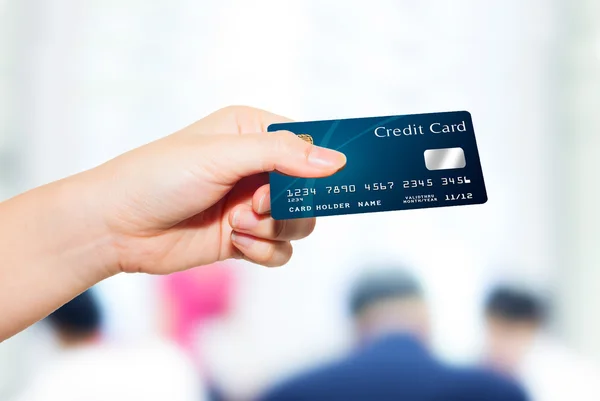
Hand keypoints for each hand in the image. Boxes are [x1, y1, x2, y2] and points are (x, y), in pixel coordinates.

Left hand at [88, 106, 345, 273]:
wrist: (117, 228)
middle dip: (289, 204)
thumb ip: (281, 155)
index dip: (320, 164)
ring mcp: (251, 205)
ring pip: (300, 223)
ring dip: (274, 228)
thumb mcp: (222, 155)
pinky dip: (263, 251)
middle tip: (256, 205)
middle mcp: (256, 168)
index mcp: (251, 132)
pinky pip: (281, 251)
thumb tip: (336, 161)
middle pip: (310, 190)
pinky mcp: (244, 238)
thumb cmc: (160, 177)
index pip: (307, 143)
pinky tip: (234, 243)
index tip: (330, 181)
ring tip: (238, 225)